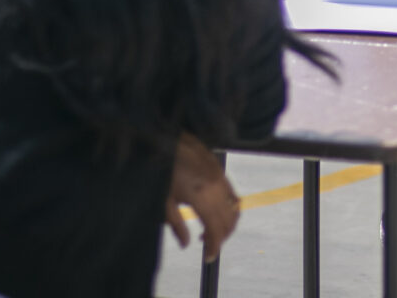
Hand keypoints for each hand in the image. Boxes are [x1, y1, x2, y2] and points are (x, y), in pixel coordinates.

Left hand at [165, 134, 239, 262]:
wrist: (166, 138)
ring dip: (227, 224)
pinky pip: (233, 194)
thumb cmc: (161, 170)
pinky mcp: (220, 170)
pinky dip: (229, 208)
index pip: (216, 229)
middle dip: (221, 238)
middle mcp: (215, 187)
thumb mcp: (163, 201)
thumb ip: (176, 225)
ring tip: (210, 231)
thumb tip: (186, 244)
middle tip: (207, 246)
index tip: (209, 258)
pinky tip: (215, 212)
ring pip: (235, 209)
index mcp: (201, 197)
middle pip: (229, 221)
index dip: (215, 247)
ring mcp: (220, 177)